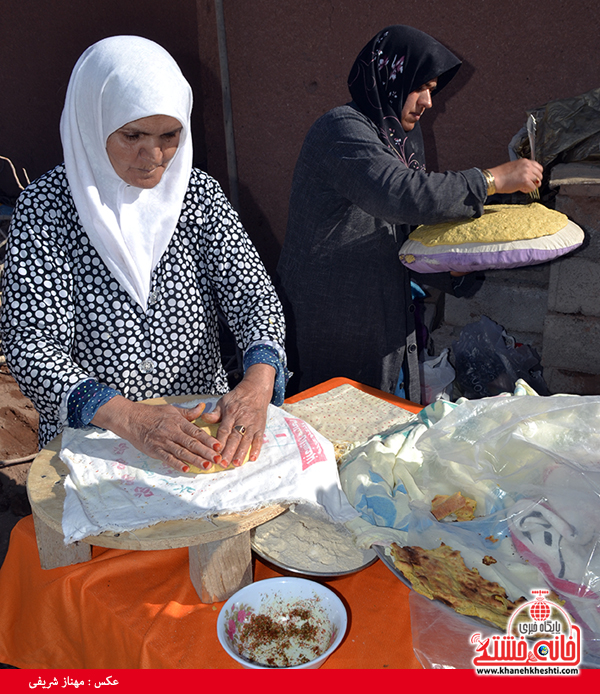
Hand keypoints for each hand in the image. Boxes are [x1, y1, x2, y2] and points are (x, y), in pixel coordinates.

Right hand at [91, 397, 222, 472]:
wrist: (131, 418)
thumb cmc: (153, 414)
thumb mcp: (172, 409)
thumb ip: (189, 412)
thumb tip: (203, 407)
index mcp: (178, 422)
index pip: (196, 432)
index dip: (208, 440)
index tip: (219, 446)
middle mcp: (172, 432)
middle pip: (192, 443)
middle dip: (206, 452)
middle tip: (218, 459)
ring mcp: (163, 442)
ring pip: (182, 452)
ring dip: (195, 460)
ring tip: (206, 466)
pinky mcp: (155, 450)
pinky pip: (167, 458)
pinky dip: (176, 464)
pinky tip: (186, 469)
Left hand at [200, 363, 275, 467]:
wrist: (256, 390)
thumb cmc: (237, 398)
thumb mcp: (223, 401)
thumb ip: (215, 413)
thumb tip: (204, 418)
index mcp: (230, 413)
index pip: (224, 430)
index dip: (219, 442)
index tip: (214, 453)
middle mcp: (242, 419)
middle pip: (235, 437)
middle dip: (229, 451)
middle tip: (223, 463)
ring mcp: (252, 424)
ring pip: (246, 440)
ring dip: (241, 452)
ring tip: (236, 464)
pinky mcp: (260, 427)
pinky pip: (259, 439)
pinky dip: (257, 449)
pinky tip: (253, 458)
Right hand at [487, 159, 543, 194]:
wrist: (494, 179)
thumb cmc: (500, 175)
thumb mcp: (514, 167)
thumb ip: (523, 169)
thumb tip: (530, 176)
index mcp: (525, 161)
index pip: (539, 167)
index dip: (536, 174)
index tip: (532, 178)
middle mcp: (527, 166)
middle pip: (540, 175)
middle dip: (534, 181)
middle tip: (526, 184)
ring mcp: (527, 173)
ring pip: (537, 182)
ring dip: (531, 186)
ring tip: (522, 186)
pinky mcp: (525, 181)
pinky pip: (533, 188)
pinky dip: (527, 190)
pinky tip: (520, 189)